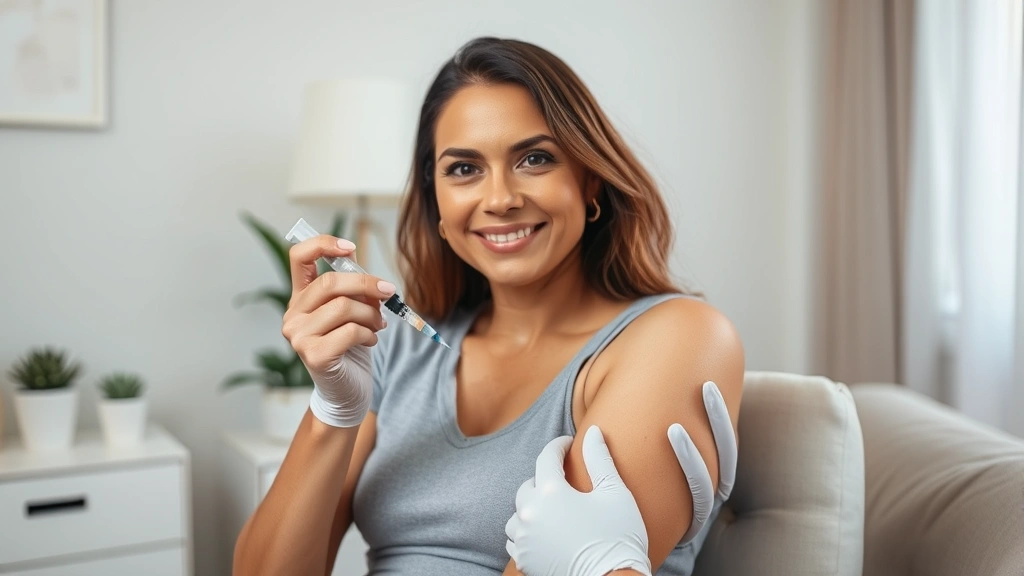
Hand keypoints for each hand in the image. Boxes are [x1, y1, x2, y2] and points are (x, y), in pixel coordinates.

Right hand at [281, 235, 393, 427]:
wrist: (347, 390)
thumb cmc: (350, 348)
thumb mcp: (352, 311)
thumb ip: (351, 287)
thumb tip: (357, 259)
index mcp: (300, 298)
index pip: (298, 257)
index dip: (323, 244)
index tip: (350, 247)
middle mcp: (292, 315)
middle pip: (329, 282)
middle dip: (366, 284)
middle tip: (389, 291)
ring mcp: (298, 336)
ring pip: (344, 307)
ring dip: (371, 314)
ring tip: (378, 325)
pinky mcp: (313, 355)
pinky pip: (350, 331)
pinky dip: (369, 334)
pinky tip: (370, 341)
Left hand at [505, 381, 737, 575]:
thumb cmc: (618, 537)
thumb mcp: (615, 493)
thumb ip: (600, 459)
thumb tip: (592, 432)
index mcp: (551, 492)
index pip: (547, 457)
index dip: (558, 446)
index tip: (568, 443)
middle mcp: (531, 514)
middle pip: (528, 485)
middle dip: (544, 478)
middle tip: (562, 479)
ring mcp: (525, 539)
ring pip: (517, 514)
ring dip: (531, 507)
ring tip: (550, 508)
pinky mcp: (525, 561)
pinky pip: (515, 540)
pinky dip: (525, 532)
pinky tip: (542, 532)